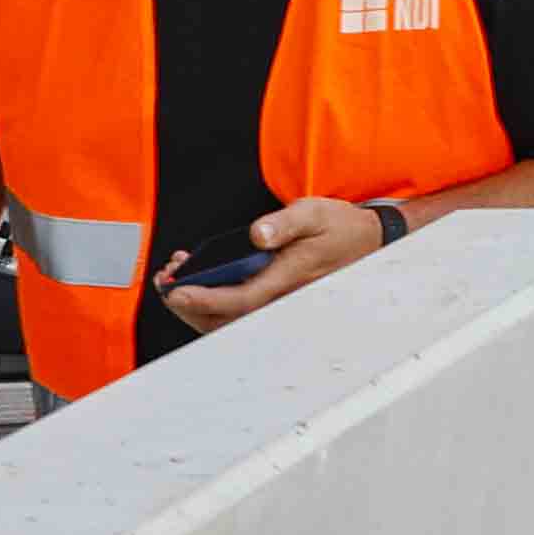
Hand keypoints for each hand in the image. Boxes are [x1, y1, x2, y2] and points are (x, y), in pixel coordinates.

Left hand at [155, 197, 388, 332]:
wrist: (367, 241)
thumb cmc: (339, 228)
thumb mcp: (314, 213)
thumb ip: (284, 223)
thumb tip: (258, 234)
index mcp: (287, 278)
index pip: (238, 299)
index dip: (203, 298)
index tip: (176, 290)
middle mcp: (280, 298)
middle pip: (225, 319)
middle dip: (189, 304)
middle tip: (166, 282)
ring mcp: (276, 302)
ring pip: (228, 321)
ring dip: (197, 306)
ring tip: (177, 279)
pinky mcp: (273, 299)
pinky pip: (237, 313)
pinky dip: (212, 303)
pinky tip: (201, 282)